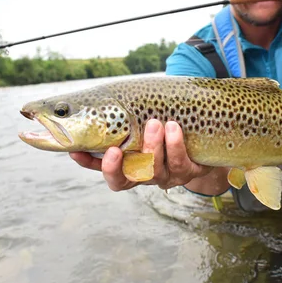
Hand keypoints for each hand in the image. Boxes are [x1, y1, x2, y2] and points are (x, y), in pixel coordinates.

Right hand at [69, 119, 213, 190]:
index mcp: (127, 163)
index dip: (88, 164)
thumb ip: (120, 113)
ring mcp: (166, 175)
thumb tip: (89, 101)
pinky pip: (179, 163)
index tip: (76, 151)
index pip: (100, 167)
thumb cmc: (164, 116)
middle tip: (114, 148)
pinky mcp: (188, 171)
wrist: (205, 128)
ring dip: (152, 147)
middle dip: (116, 167)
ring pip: (153, 170)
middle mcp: (144, 173)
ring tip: (155, 123)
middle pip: (123, 180)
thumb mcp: (141, 114)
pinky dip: (175, 145)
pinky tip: (173, 128)